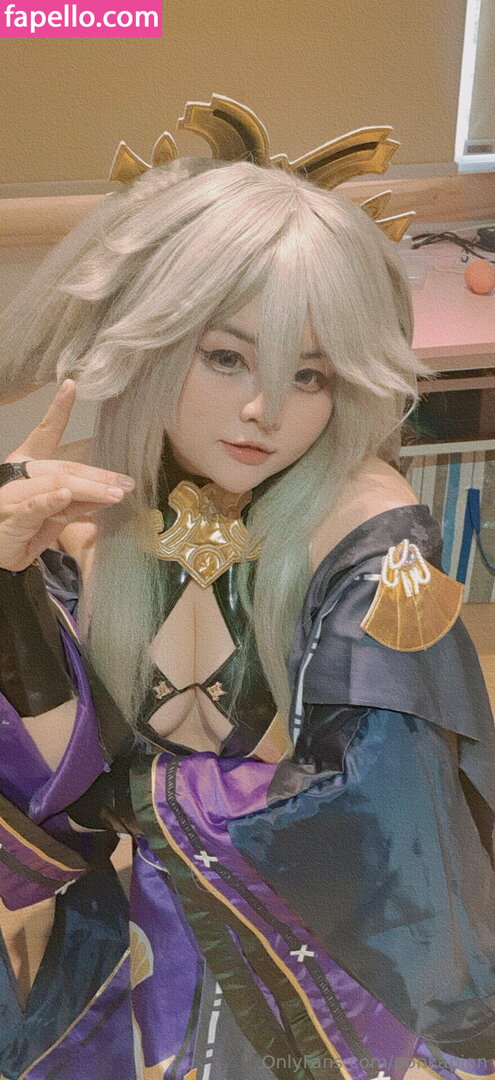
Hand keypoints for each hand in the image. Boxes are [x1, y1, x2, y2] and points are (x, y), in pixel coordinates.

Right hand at [0, 380, 134, 570]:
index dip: (58, 411)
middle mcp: (17, 476)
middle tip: (125, 483)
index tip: (71, 385)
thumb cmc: (22, 534)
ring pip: (56, 484)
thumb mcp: (54, 518)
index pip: (44, 435)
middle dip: (98, 475)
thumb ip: (77, 503)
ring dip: (88, 489)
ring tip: (114, 494)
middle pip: (63, 467)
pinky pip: (35, 505)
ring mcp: (12, 494)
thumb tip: (107, 493)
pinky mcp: (11, 516)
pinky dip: (52, 500)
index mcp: (25, 468)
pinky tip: (67, 494)